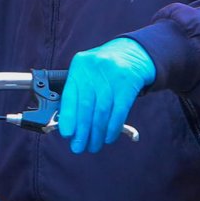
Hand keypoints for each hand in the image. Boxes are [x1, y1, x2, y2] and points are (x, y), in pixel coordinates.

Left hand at [59, 37, 156, 153]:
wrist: (132, 53)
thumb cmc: (102, 69)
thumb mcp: (86, 72)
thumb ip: (77, 92)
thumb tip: (69, 124)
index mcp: (79, 66)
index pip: (70, 95)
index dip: (68, 117)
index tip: (67, 135)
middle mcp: (95, 69)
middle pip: (86, 106)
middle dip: (82, 131)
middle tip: (79, 147)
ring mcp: (113, 76)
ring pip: (102, 111)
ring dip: (97, 133)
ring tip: (93, 146)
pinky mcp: (129, 84)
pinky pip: (119, 111)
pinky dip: (112, 128)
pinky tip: (108, 137)